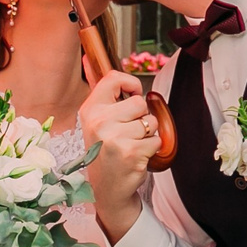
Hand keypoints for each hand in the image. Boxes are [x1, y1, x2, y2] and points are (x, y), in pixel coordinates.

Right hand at [78, 70, 155, 241]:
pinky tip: (137, 157)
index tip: (132, 96)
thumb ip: (99, 90)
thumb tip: (89, 57)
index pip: (114, 78)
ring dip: (147, 134)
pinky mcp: (131, 152)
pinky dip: (152, 149)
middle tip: (127, 133)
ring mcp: (114, 137)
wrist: (106, 189)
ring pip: (150, 121)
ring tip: (131, 145)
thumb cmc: (104, 150)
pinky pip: (157, 139)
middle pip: (140, 101)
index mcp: (90, 109)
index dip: (131, 84)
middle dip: (141, 117)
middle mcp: (99, 121)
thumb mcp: (95, 119)